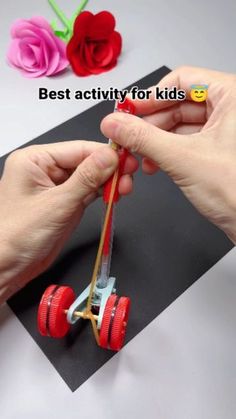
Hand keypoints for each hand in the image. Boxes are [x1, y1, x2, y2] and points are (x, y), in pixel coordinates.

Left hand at [0, 141, 137, 302]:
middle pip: (86, 161)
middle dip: (109, 170)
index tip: (127, 160)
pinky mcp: (64, 202)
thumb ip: (86, 179)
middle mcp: (44, 169)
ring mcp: (55, 186)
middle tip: (128, 178)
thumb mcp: (57, 204)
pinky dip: (101, 193)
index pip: (78, 148)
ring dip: (108, 182)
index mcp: (35, 160)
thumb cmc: (16, 236)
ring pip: (89, 176)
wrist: (9, 266)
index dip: (105, 154)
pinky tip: (113, 195)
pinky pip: (87, 191)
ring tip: (123, 189)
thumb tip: (108, 157)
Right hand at [101, 66, 235, 243]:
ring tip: (138, 154)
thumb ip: (143, 138)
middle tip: (127, 133)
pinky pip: (187, 141)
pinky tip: (153, 163)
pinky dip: (168, 151)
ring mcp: (226, 130)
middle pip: (179, 103)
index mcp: (233, 96)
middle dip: (150, 122)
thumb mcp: (182, 158)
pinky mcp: (220, 149)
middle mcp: (231, 110)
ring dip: (156, 140)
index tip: (128, 110)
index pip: (182, 80)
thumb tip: (115, 124)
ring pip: (181, 124)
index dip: (151, 96)